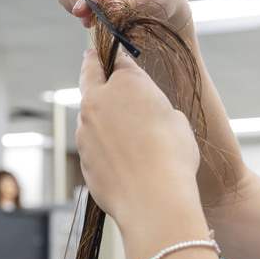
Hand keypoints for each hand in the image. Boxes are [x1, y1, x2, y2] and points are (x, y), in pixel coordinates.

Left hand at [77, 47, 200, 227]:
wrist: (153, 200)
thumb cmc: (172, 158)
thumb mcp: (176, 122)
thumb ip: (155, 108)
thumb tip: (147, 114)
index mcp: (125, 84)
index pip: (119, 60)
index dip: (120, 58)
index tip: (119, 57)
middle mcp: (98, 101)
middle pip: (90, 76)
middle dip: (92, 66)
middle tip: (91, 59)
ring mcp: (85, 130)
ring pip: (89, 114)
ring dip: (100, 114)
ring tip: (124, 131)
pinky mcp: (82, 157)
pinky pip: (92, 144)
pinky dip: (102, 145)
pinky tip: (122, 159)